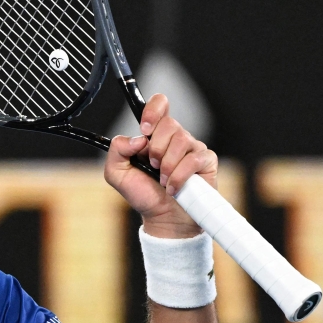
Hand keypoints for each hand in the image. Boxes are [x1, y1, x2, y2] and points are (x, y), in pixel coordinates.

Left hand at [104, 93, 217, 238]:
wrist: (163, 218)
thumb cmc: (143, 193)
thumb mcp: (117, 173)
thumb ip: (116, 151)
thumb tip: (138, 138)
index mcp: (154, 134)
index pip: (160, 104)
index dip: (153, 110)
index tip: (144, 128)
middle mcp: (175, 137)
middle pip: (169, 124)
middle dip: (156, 149)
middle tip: (152, 166)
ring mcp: (192, 148)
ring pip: (181, 140)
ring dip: (167, 165)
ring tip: (162, 180)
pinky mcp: (206, 161)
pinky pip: (193, 159)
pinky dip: (179, 176)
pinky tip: (173, 187)